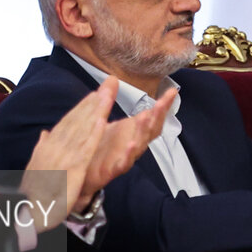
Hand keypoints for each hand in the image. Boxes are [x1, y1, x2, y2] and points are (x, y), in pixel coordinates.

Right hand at [19, 79, 116, 229]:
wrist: (25, 213)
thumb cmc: (32, 193)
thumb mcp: (35, 167)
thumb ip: (42, 147)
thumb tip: (45, 133)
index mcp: (47, 147)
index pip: (67, 123)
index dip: (81, 107)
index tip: (93, 94)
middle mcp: (54, 148)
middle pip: (76, 121)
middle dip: (92, 103)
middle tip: (107, 86)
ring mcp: (63, 157)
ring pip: (82, 129)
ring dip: (95, 111)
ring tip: (107, 95)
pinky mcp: (72, 170)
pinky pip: (84, 149)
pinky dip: (93, 134)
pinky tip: (102, 122)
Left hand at [76, 85, 172, 207]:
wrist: (79, 173)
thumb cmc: (95, 146)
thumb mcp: (102, 118)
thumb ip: (109, 99)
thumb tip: (113, 78)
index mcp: (130, 131)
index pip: (151, 117)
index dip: (162, 106)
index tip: (172, 92)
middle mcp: (131, 144)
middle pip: (150, 131)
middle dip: (158, 116)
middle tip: (162, 103)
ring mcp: (123, 158)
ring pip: (139, 145)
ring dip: (144, 131)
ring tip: (147, 117)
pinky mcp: (111, 170)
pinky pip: (123, 163)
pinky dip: (128, 155)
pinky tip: (131, 145)